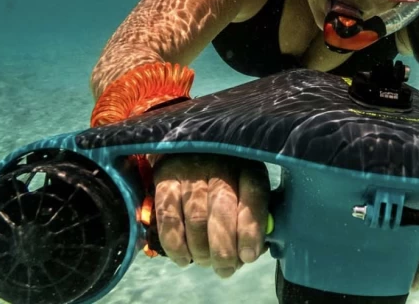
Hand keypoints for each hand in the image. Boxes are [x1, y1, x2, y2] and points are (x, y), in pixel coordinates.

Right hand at [153, 154, 270, 278]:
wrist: (189, 149)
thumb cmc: (226, 177)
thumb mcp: (246, 188)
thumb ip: (252, 216)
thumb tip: (250, 253)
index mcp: (247, 166)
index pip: (254, 194)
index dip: (251, 229)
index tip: (249, 256)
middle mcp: (219, 165)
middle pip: (222, 210)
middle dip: (224, 249)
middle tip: (225, 269)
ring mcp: (190, 171)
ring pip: (196, 217)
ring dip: (201, 250)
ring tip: (206, 262)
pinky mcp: (165, 178)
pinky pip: (168, 217)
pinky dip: (175, 244)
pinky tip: (183, 258)